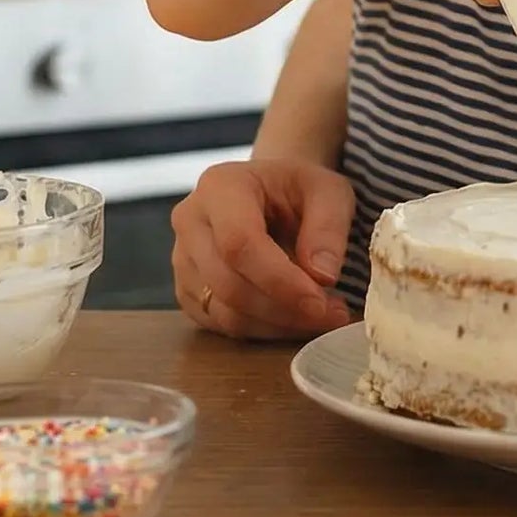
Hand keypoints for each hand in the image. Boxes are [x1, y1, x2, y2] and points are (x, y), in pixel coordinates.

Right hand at [172, 158, 358, 340]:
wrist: (272, 193)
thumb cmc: (298, 189)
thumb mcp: (329, 191)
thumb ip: (328, 227)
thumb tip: (321, 276)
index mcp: (221, 186)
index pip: (239, 243)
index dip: (279, 279)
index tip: (319, 300)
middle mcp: (191, 221)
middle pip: (228, 283)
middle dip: (284, 308)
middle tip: (332, 314)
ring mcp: (184, 259)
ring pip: (225, 311)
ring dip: (278, 324)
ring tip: (322, 316)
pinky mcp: (188, 291)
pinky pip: (222, 325)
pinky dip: (265, 330)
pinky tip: (296, 319)